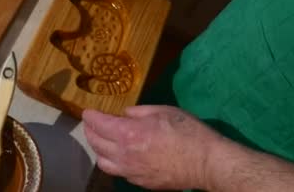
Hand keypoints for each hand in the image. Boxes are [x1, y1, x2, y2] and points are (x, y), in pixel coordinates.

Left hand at [82, 105, 223, 189]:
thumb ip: (139, 112)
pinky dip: (112, 162)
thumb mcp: (163, 111)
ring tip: (101, 141)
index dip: (90, 116)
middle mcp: (124, 154)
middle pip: (96, 143)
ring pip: (102, 161)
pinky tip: (118, 155)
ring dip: (98, 149)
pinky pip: (117, 172)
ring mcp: (130, 171)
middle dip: (90, 131)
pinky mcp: (139, 182)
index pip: (98, 124)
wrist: (206, 163)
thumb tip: (124, 114)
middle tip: (91, 124)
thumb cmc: (187, 132)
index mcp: (128, 133)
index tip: (87, 112)